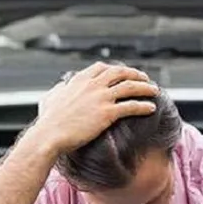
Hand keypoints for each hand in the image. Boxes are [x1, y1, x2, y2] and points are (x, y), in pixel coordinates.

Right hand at [32, 62, 159, 153]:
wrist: (50, 135)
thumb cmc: (48, 121)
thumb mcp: (50, 99)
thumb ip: (59, 90)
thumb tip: (61, 86)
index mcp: (80, 80)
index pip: (102, 68)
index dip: (115, 69)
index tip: (123, 73)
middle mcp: (92, 85)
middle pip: (120, 73)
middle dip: (135, 74)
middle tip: (145, 79)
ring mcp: (101, 98)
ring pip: (130, 87)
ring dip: (145, 87)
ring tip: (154, 91)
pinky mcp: (107, 113)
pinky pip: (131, 106)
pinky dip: (143, 105)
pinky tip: (151, 107)